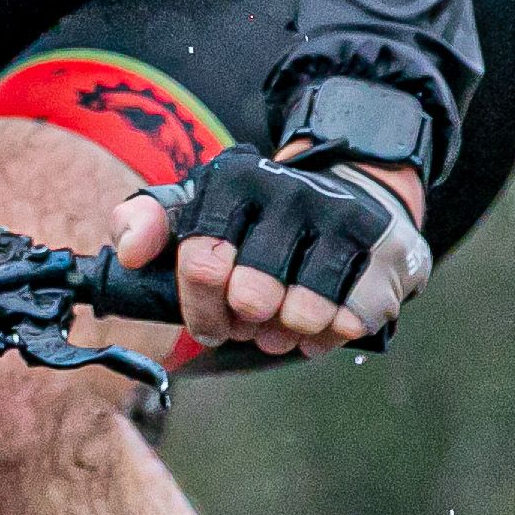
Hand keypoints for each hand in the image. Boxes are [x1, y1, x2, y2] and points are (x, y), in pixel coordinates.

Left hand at [109, 144, 430, 356]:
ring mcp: (342, 216)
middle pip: (250, 296)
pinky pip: (350, 320)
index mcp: (234, 180)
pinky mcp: (386, 247)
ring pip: (301, 314)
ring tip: (288, 318)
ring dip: (290, 331)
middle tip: (255, 317)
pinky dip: (333, 333)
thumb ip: (146, 223)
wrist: (352, 202)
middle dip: (248, 323)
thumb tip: (127, 252)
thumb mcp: (199, 210)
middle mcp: (289, 191)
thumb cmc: (261, 221)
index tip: (213, 320)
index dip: (202, 310)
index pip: (201, 262)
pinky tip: (326, 319)